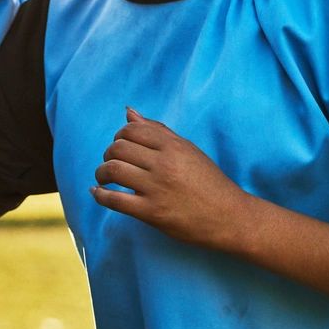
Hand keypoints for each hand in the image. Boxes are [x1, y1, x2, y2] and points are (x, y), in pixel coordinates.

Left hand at [91, 109, 254, 252]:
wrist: (231, 218)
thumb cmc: (210, 182)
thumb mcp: (188, 150)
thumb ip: (158, 130)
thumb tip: (128, 111)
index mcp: (174, 146)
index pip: (132, 130)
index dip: (119, 136)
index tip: (121, 146)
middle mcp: (164, 164)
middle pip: (118, 149)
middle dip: (108, 154)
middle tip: (111, 162)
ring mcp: (157, 189)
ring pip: (113, 171)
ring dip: (101, 173)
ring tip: (103, 178)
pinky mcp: (152, 213)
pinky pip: (114, 200)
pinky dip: (100, 195)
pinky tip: (97, 193)